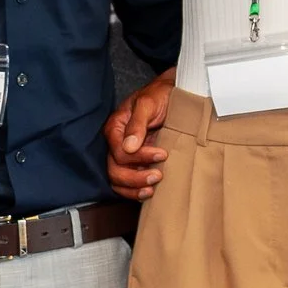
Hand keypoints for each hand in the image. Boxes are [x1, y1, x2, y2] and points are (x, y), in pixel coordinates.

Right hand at [105, 70, 174, 200]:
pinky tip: (149, 192)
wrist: (172, 95)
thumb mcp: (149, 103)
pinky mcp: (136, 162)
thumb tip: (129, 147)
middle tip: (157, 176)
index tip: (162, 154)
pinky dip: (135, 191)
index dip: (139, 157)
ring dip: (134, 188)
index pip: (119, 152)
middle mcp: (117, 143)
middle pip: (115, 170)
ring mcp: (125, 154)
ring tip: (152, 189)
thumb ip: (138, 123)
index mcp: (115, 128)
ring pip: (118, 180)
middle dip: (135, 177)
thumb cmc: (160, 96)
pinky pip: (127, 183)